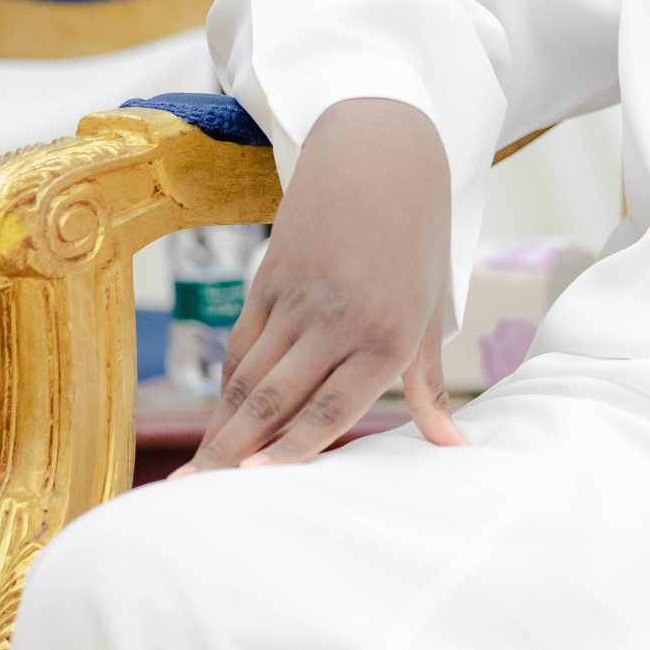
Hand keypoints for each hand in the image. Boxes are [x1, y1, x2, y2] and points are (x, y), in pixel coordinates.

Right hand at [183, 99, 468, 472]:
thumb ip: (429, 385)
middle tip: (197, 498)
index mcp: (387, 333)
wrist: (381, 152)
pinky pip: (242, 343)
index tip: (253, 485)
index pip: (330, 406)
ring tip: (195, 473)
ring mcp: (297, 298)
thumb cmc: (419, 238)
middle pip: (275, 399)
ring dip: (221, 426)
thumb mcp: (433, 310)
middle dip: (234, 452)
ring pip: (249, 375)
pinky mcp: (269, 278)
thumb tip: (454, 446)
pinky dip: (229, 384)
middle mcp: (337, 320)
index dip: (290, 449)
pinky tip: (220, 418)